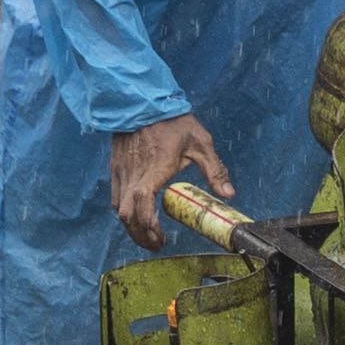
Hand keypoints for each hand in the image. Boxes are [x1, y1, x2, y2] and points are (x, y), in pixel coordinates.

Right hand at [108, 113, 234, 250]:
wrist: (142, 99)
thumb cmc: (173, 121)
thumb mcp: (200, 143)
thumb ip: (214, 170)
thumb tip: (229, 194)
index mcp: (153, 171)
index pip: (142, 207)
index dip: (148, 228)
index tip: (161, 239)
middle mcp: (133, 174)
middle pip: (126, 216)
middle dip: (139, 236)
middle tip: (156, 245)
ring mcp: (121, 172)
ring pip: (118, 209)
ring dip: (131, 226)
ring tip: (147, 235)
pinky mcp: (116, 167)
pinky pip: (114, 196)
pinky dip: (124, 211)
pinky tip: (136, 214)